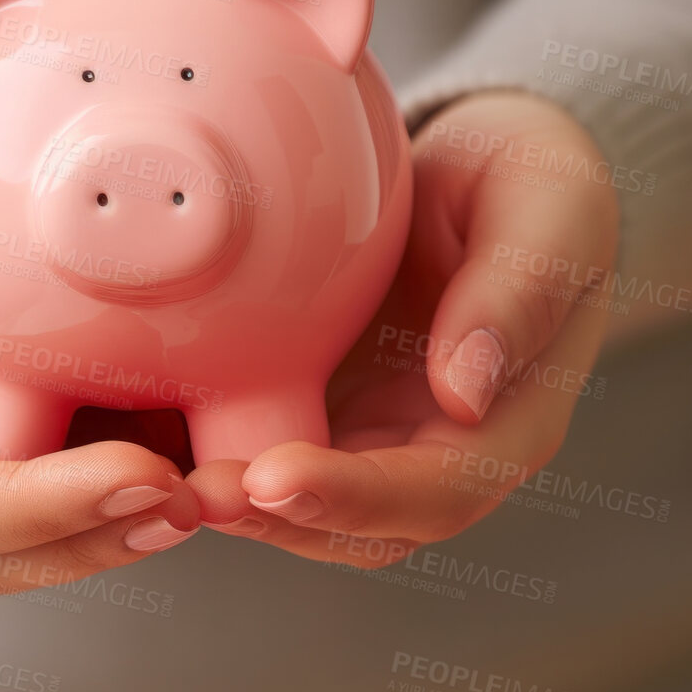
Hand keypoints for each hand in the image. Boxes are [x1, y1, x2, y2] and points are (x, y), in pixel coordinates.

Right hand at [0, 123, 199, 592]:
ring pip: (53, 541)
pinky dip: (152, 474)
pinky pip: (89, 477)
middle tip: (196, 497)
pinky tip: (216, 449)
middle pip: (1, 553)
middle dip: (99, 534)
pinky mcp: (25, 440)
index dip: (30, 510)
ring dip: (136, 524)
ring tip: (222, 491)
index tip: (131, 472)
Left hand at [186, 91, 619, 561]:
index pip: (437, 492)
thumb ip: (516, 291)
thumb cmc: (528, 179)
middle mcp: (435, 451)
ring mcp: (370, 437)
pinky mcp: (316, 407)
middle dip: (274, 519)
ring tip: (158, 479)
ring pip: (300, 511)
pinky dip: (209, 456)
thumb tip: (465, 392)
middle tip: (194, 493)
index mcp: (506, 423)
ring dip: (231, 505)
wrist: (481, 162)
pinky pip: (259, 451)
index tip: (277, 475)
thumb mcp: (548, 206)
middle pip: (356, 528)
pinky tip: (143, 435)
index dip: (355, 497)